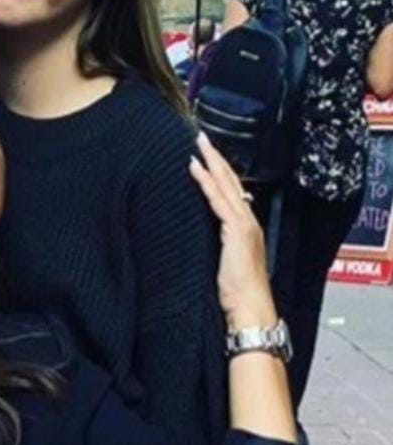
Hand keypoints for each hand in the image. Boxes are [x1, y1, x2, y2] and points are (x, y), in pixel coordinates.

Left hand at [189, 132, 278, 331]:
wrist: (250, 308)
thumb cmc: (236, 293)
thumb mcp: (223, 262)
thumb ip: (217, 244)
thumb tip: (202, 234)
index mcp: (245, 227)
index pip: (232, 191)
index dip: (220, 172)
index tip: (207, 155)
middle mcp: (247, 220)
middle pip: (231, 181)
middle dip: (217, 158)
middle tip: (201, 137)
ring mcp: (243, 223)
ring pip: (226, 185)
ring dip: (211, 162)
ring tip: (197, 143)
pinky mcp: (236, 230)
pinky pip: (218, 199)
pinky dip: (206, 182)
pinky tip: (195, 167)